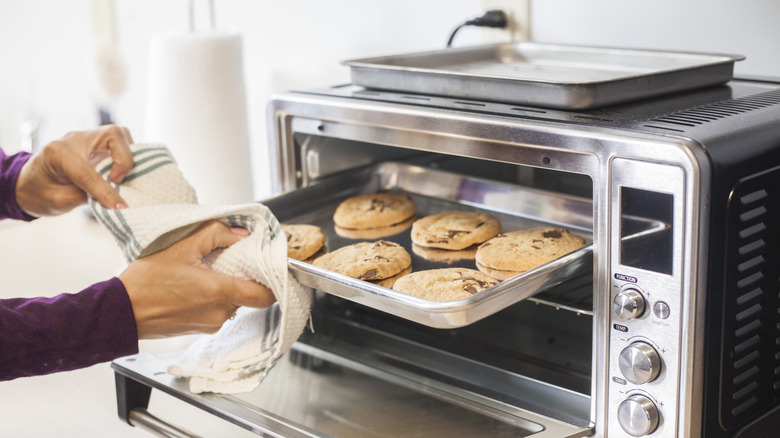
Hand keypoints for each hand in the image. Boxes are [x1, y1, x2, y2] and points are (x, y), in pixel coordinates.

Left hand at [15, 125, 133, 215]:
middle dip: (124, 159)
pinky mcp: (96, 143)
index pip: (88, 171)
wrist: (29, 183)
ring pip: (119, 134)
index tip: (120, 207)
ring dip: (127, 155)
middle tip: (118, 181)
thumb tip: (116, 200)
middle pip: (112, 135)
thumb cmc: (39, 193)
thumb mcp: (59, 201)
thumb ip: (87, 198)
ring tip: (120, 176)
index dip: (106, 191)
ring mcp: (86, 138)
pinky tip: (120, 171)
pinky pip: (119, 142)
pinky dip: (126, 155)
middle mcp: (74, 139)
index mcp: (56, 153)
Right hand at [118, 221, 275, 338]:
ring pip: (233, 304)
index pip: (265, 295)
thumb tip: (241, 234)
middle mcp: (219, 313)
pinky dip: (214, 299)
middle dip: (244, 278)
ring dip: (226, 288)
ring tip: (205, 273)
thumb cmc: (146, 282)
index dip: (272, 281)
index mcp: (218, 292)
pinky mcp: (200, 330)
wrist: (120, 312)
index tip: (268, 267)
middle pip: (249, 296)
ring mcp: (210, 324)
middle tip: (230, 262)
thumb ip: (215, 234)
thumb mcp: (180, 246)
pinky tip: (195, 287)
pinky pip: (218, 311)